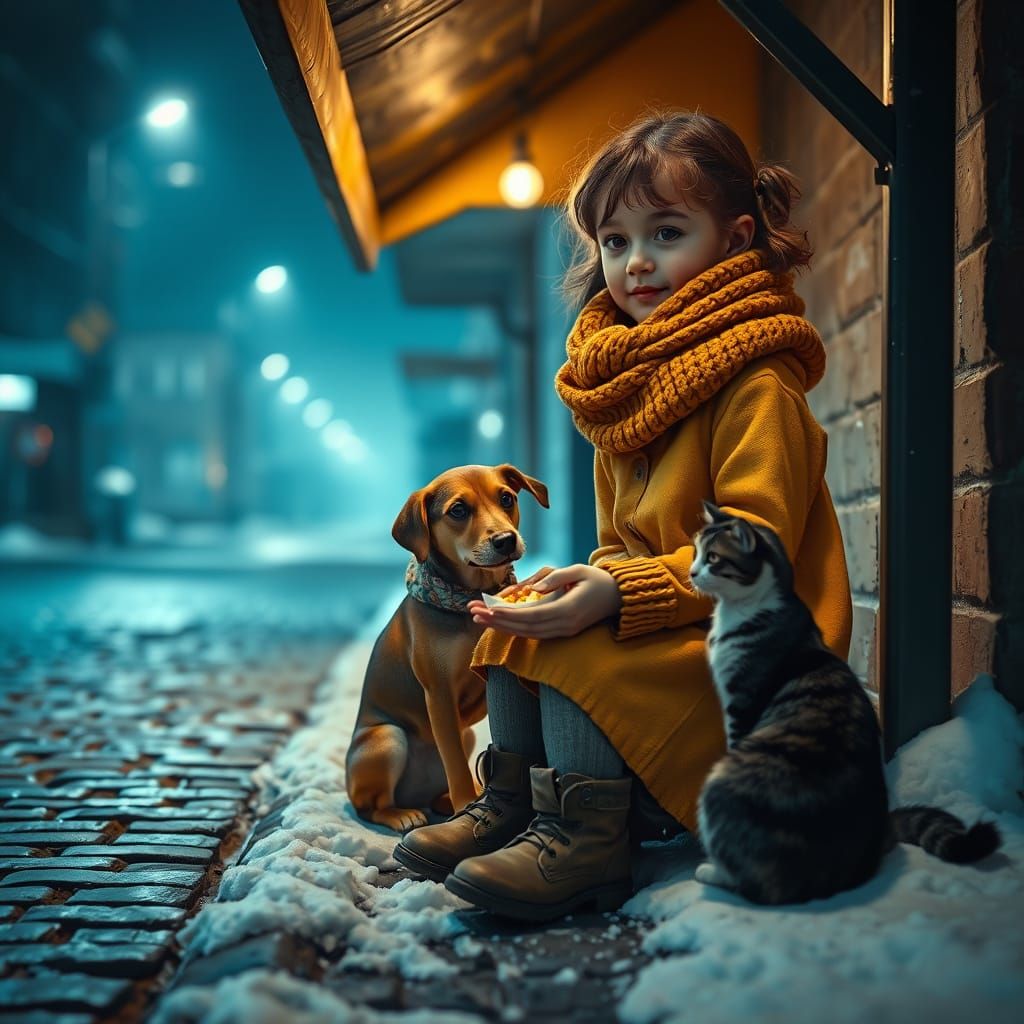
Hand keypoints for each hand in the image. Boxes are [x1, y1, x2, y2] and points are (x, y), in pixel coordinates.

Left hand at [468, 563, 621, 638]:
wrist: (619, 597)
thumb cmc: (598, 579)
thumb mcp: (579, 570)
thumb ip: (556, 577)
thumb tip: (533, 587)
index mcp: (568, 610)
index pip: (531, 615)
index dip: (508, 614)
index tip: (488, 608)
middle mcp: (564, 625)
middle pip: (524, 627)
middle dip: (497, 621)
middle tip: (473, 613)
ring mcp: (564, 631)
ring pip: (527, 633)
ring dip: (502, 627)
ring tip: (480, 618)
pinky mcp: (562, 631)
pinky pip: (534, 633)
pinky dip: (515, 629)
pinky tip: (499, 623)